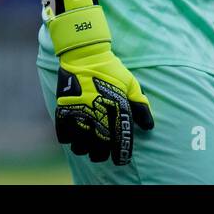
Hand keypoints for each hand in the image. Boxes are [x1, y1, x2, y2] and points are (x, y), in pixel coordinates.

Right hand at [47, 0, 153, 163]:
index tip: (121, 159)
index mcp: (116, 111)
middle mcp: (97, 117)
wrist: (85, 55)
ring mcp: (78, 116)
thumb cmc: (111, 70)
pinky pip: (65, 138)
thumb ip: (140, 106)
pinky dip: (70, 139)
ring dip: (85, 147)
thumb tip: (149, 126)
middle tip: (103, 150)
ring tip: (88, 141)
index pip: (120, 142)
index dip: (121, 154)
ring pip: (80, 148)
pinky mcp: (63, 112)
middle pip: (98, 151)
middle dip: (102, 154)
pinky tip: (76, 131)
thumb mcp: (131, 84)